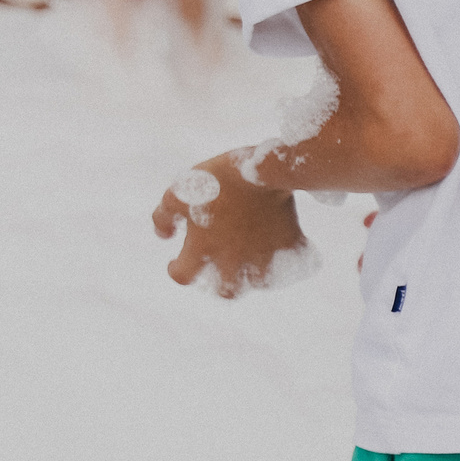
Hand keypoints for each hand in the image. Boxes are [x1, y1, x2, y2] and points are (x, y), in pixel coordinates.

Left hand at [153, 154, 309, 298]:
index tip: (176, 263)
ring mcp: (264, 255)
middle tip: (218, 270)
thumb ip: (163, 216)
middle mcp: (233, 259)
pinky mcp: (290, 245)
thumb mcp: (177, 192)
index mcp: (203, 248)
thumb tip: (163, 235)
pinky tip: (280, 252)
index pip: (184, 276)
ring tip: (248, 264)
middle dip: (220, 284)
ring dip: (253, 277)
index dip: (176, 271)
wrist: (261, 169)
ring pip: (260, 284)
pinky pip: (296, 265)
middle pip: (228, 292)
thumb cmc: (215, 179)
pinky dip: (288, 263)